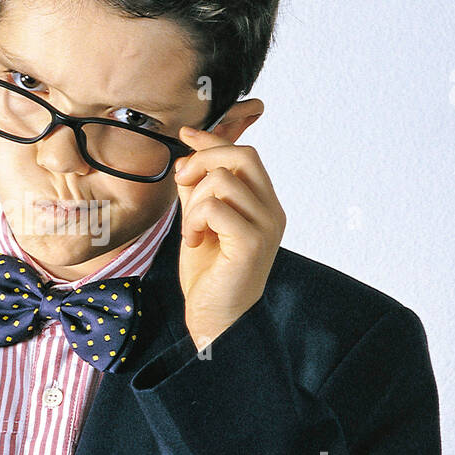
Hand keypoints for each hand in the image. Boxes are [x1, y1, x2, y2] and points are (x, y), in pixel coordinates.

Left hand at [173, 125, 285, 349]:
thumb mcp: (200, 221)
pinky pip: (214, 206)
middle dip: (203, 160)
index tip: (187, 136)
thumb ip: (198, 189)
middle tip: (182, 184)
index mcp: (263, 204)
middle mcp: (272, 211)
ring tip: (192, 228)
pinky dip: (194, 219)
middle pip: (242, 155)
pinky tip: (194, 240)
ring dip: (194, 200)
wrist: (216, 319)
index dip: (214, 139)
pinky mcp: (252, 241)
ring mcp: (266, 225)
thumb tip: (188, 153)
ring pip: (223, 178)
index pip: (245, 154)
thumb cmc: (210, 275)